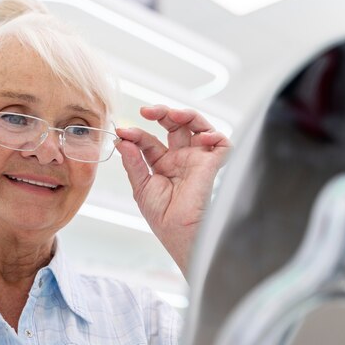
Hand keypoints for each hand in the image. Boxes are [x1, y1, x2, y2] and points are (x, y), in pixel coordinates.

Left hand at [116, 105, 230, 273]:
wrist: (179, 233)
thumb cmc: (162, 217)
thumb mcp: (141, 187)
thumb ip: (133, 162)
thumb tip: (122, 141)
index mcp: (162, 165)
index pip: (149, 140)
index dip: (136, 133)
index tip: (122, 132)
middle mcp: (181, 159)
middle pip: (175, 125)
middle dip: (162, 113)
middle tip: (147, 111)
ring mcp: (197, 160)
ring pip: (197, 126)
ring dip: (186, 115)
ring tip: (173, 114)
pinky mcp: (213, 165)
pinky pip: (222, 143)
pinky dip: (214, 134)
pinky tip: (201, 137)